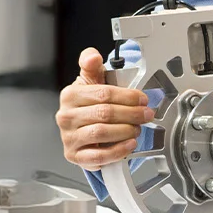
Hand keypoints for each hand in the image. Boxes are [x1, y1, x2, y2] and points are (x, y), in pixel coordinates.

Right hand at [55, 48, 154, 170]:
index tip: (143, 99)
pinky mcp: (74, 155)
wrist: (81, 126)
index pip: (103, 94)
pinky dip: (117, 151)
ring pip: (101, 133)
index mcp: (70, 95)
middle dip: (131, 114)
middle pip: (104, 114)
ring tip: (137, 129)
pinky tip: (129, 144)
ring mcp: (69, 137)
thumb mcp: (91, 80)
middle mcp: (66, 116)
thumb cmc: (90, 103)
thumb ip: (92, 64)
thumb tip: (92, 56)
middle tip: (146, 115)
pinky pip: (97, 156)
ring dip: (125, 131)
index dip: (128, 96)